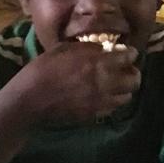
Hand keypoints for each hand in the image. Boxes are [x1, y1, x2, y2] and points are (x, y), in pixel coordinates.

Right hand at [11, 42, 141, 125]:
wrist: (29, 100)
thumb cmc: (42, 69)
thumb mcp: (63, 49)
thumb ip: (86, 48)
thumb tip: (102, 48)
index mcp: (96, 62)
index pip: (127, 57)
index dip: (131, 54)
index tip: (129, 53)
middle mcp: (104, 81)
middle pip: (134, 79)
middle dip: (133, 73)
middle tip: (127, 70)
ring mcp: (100, 100)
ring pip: (127, 96)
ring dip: (125, 89)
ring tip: (117, 85)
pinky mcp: (94, 115)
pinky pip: (113, 109)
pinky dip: (113, 102)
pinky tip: (104, 97)